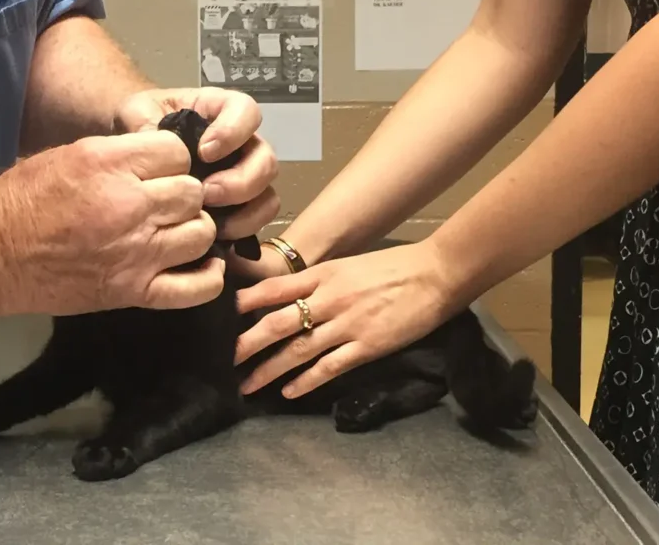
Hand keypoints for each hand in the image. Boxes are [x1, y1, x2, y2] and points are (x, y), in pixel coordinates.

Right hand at [0, 130, 222, 315]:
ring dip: (192, 232)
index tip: (159, 172)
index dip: (172, 161)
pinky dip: (207, 278)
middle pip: (192, 193)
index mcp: (110, 164)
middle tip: (165, 205)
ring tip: (174, 234)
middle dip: (184, 196)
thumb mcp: (69, 156)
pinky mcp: (133, 290)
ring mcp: (136, 251)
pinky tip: (200, 268)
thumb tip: (161, 160)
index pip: (178, 152)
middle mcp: (130, 204)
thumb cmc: (21, 200)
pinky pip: (196, 287)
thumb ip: (119, 157)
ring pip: (201, 233)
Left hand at [113, 87, 279, 242]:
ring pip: (267, 191)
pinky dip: (243, 227)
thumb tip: (154, 146)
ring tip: (210, 219)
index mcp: (220, 109)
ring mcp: (245, 173)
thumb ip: (144, 124)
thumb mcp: (137, 112)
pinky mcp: (241, 203)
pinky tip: (213, 232)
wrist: (137, 148)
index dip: (233, 131)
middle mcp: (242, 141)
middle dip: (240, 181)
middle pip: (266, 158)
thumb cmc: (142, 121)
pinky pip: (259, 216)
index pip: (246, 111)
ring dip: (245, 209)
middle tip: (205, 193)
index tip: (204, 152)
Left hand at [232, 240, 460, 397]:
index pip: (274, 288)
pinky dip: (306, 381)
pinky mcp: (366, 346)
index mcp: (323, 275)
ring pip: (298, 349)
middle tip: (227, 359)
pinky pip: (329, 367)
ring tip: (249, 384)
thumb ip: (319, 280)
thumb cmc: (392, 267)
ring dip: (270, 369)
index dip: (246, 301)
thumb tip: (292, 293)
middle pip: (277, 322)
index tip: (224, 314)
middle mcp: (328, 299)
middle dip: (248, 342)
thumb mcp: (347, 265)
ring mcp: (347, 324)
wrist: (434, 274)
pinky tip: (289, 392)